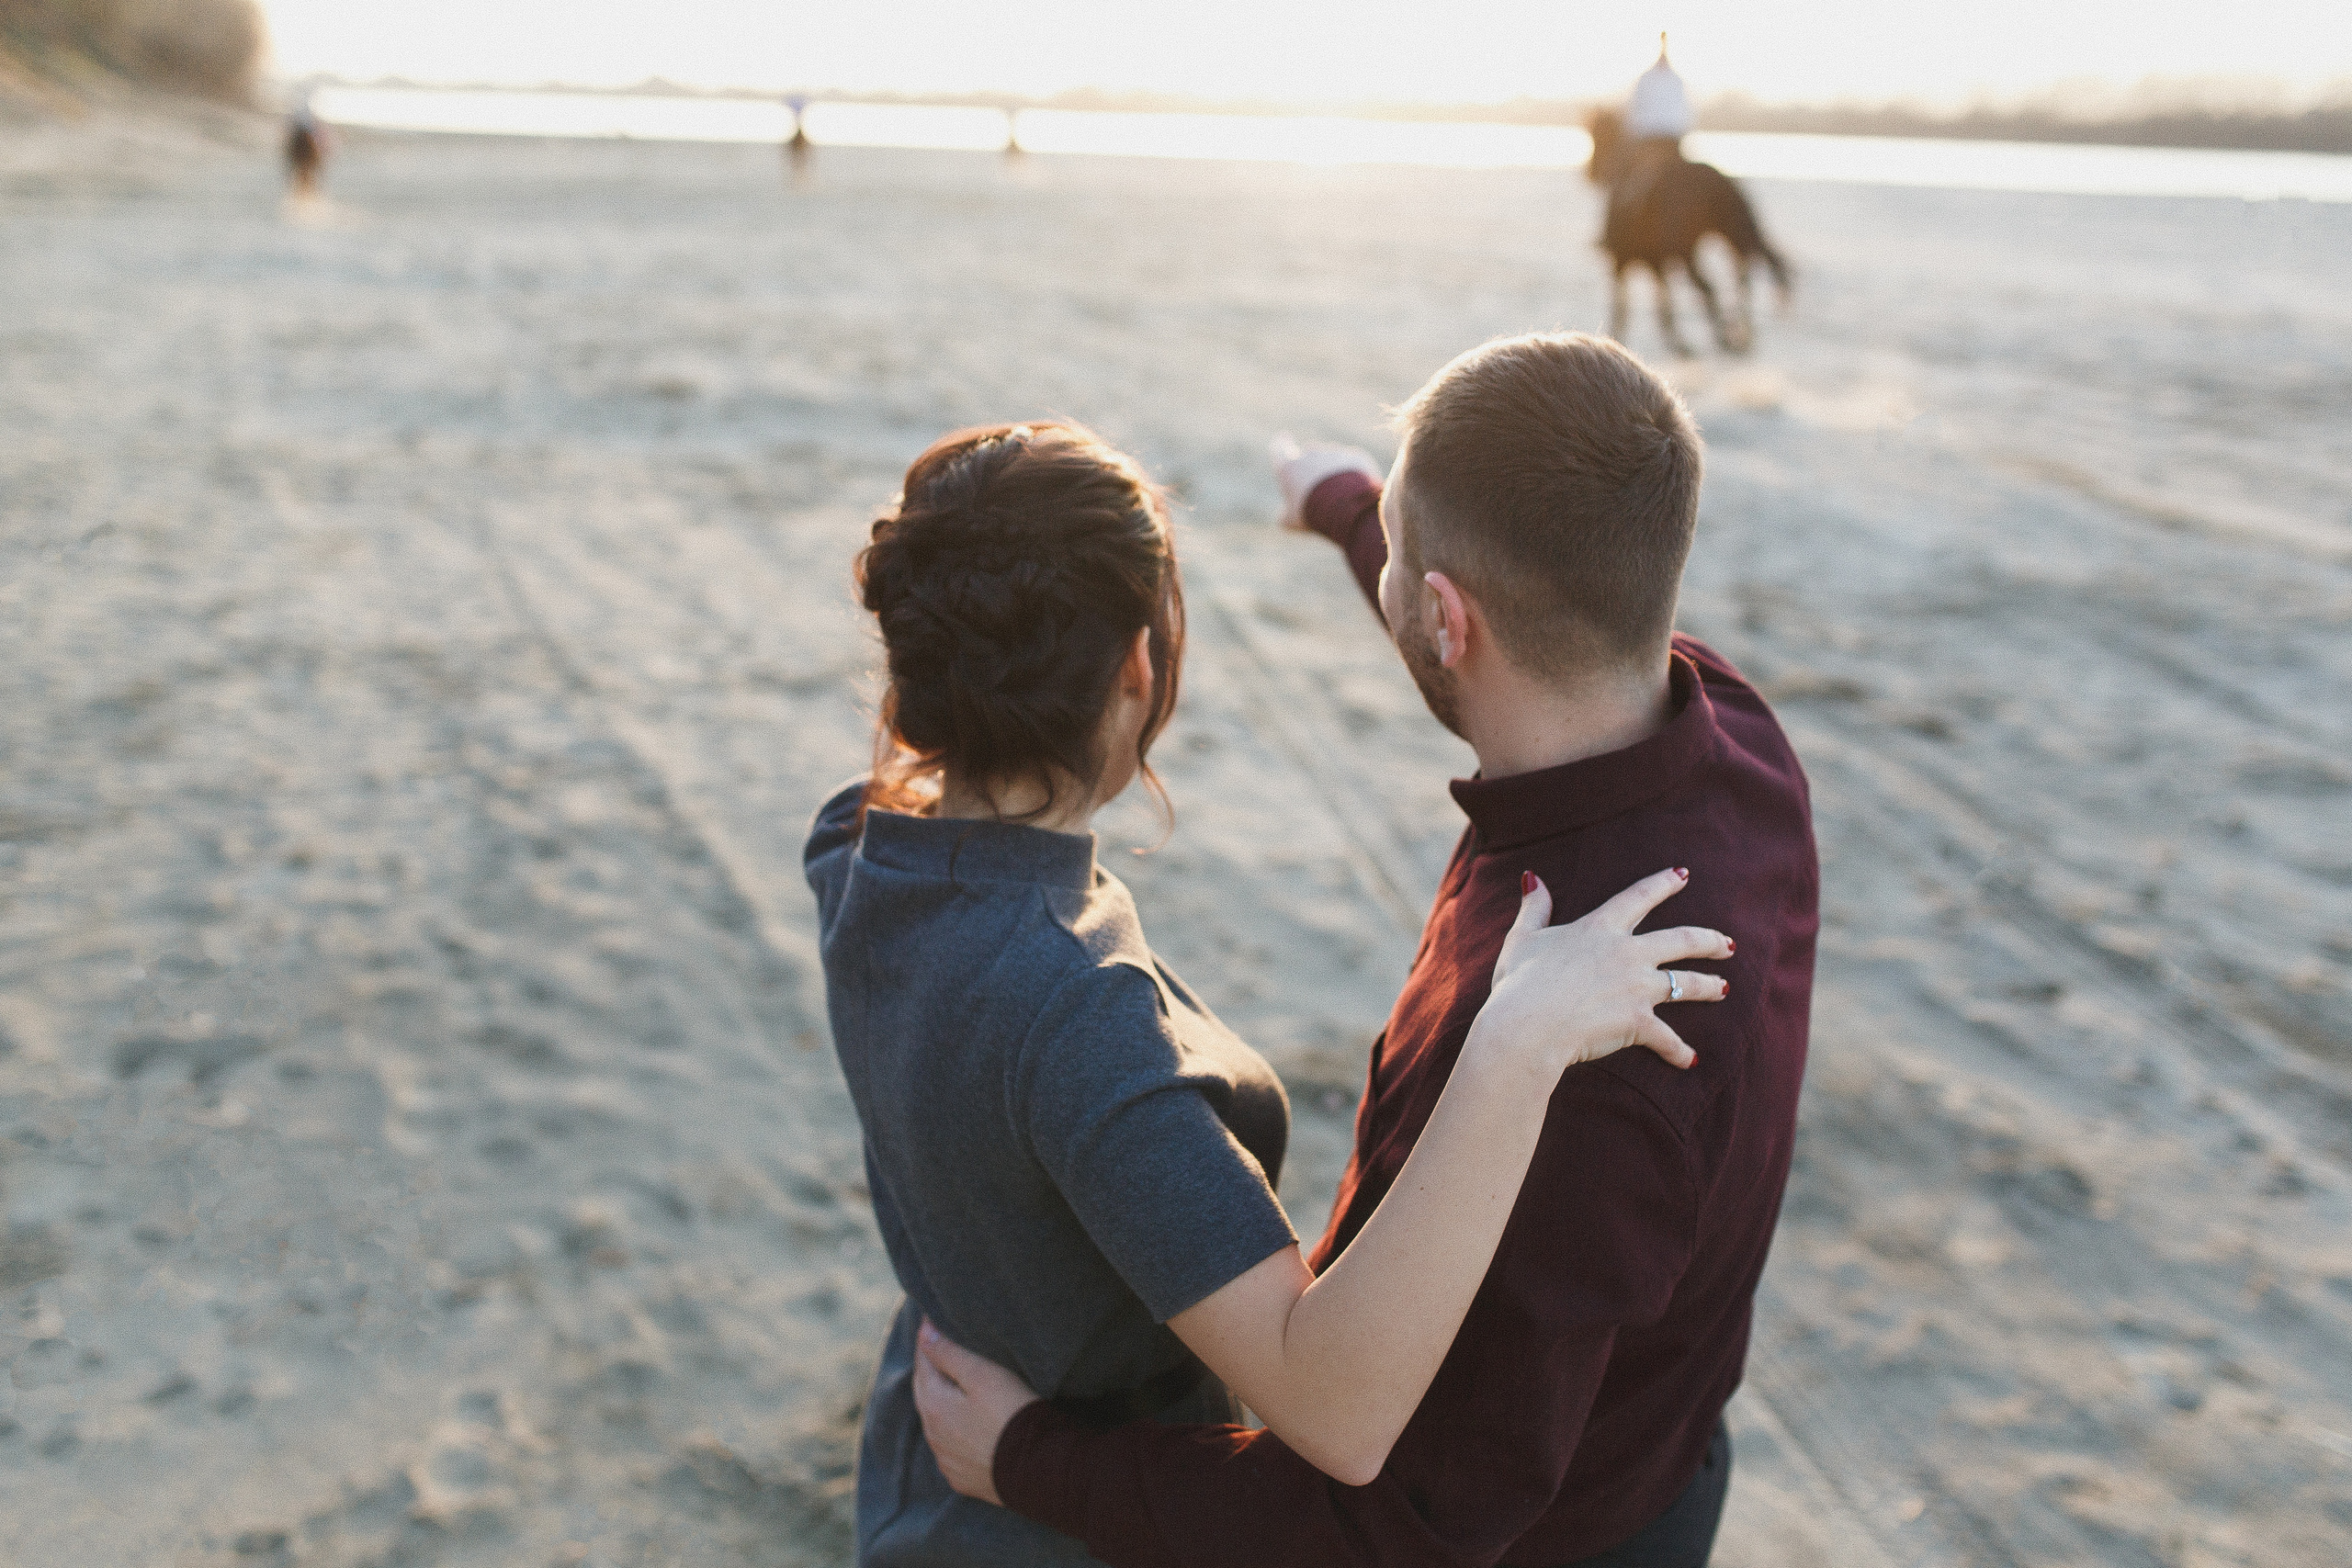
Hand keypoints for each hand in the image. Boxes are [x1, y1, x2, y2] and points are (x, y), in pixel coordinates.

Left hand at [912, 1317, 1040, 1505]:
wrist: (1039, 1469)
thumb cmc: (1012, 1414)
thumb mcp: (983, 1375)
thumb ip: (950, 1353)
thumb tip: (923, 1333)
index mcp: (933, 1405)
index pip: (923, 1362)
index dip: (927, 1340)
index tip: (931, 1319)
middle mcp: (933, 1435)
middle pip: (924, 1392)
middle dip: (929, 1369)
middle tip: (937, 1346)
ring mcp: (946, 1459)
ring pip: (935, 1422)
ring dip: (939, 1401)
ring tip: (951, 1383)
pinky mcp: (962, 1477)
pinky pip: (949, 1448)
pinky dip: (952, 1431)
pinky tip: (964, 1425)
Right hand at [1270, 433, 1382, 530]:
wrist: (1348, 506)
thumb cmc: (1313, 512)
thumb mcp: (1293, 520)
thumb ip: (1285, 516)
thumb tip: (1285, 517)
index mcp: (1289, 467)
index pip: (1279, 450)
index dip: (1281, 446)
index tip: (1284, 439)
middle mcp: (1310, 454)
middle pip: (1309, 454)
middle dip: (1312, 466)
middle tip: (1318, 488)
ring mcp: (1334, 453)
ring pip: (1332, 460)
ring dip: (1333, 472)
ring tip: (1339, 497)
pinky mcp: (1355, 457)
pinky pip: (1352, 464)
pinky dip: (1352, 474)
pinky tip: (1354, 492)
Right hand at [1473, 868, 1730, 1078]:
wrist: (1526, 1026)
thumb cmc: (1519, 983)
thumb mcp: (1523, 938)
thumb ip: (1534, 908)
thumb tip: (1532, 877)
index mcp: (1600, 928)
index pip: (1639, 897)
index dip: (1664, 883)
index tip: (1684, 874)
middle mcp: (1627, 953)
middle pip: (1682, 940)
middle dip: (1709, 940)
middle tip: (1727, 943)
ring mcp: (1637, 987)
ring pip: (1686, 983)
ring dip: (1709, 986)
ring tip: (1724, 988)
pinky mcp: (1639, 1022)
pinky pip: (1668, 1039)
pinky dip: (1680, 1051)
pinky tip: (1690, 1059)